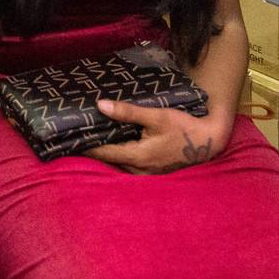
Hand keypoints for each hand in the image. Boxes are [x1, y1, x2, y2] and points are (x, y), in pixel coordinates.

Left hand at [87, 102, 232, 173]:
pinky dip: (119, 154)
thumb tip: (100, 105)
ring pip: (118, 163)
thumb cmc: (183, 126)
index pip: (103, 153)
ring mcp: (146, 172)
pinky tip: (115, 142)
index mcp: (138, 156)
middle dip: (94, 148)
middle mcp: (139, 169)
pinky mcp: (152, 170)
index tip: (70, 138)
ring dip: (107, 151)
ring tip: (92, 136)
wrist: (208, 141)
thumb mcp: (156, 115)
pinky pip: (129, 164)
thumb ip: (128, 112)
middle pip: (109, 160)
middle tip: (78, 134)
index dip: (86, 146)